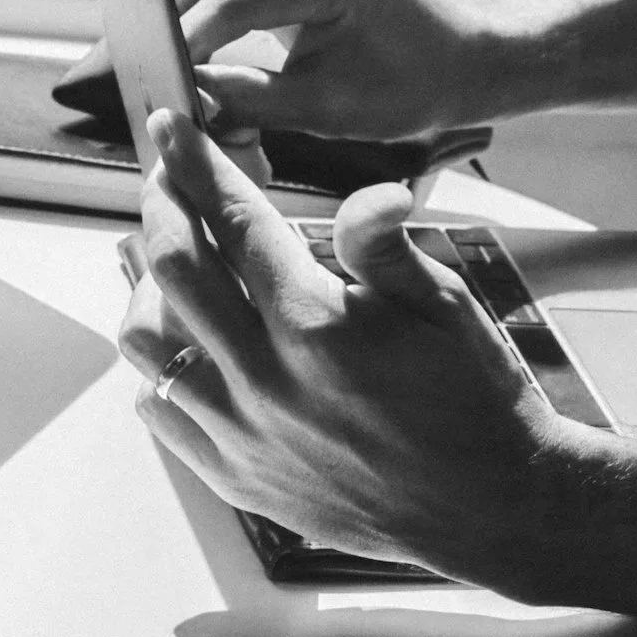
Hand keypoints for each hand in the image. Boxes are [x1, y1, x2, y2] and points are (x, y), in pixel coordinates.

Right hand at [61, 0, 500, 140]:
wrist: (469, 52)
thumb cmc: (414, 87)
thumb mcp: (328, 110)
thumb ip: (247, 99)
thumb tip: (182, 97)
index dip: (185, 42)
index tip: (158, 81)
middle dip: (168, 3)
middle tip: (153, 58)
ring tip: (174, 49)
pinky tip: (202, 30)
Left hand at [117, 108, 568, 579]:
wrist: (490, 507)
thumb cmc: (475, 398)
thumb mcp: (445, 305)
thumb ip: (384, 245)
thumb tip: (369, 191)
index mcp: (316, 325)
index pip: (232, 221)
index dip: (195, 165)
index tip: (171, 129)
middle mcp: (266, 379)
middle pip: (173, 270)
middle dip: (161, 208)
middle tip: (164, 182)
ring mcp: (243, 434)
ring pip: (148, 342)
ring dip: (146, 289)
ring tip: (168, 262)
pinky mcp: (235, 477)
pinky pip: (159, 410)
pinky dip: (158, 368)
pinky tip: (185, 344)